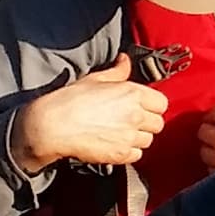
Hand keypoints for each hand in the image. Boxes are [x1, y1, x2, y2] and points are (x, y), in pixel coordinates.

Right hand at [6, 56, 169, 172]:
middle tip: (130, 120)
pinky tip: (115, 144)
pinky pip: (137, 155)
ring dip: (138, 138)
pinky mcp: (121, 154)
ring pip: (148, 140)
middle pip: (158, 123)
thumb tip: (125, 60)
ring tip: (121, 133)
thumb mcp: (95, 79)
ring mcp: (129, 136)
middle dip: (147, 122)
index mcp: (133, 93)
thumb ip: (117, 71)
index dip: (152, 105)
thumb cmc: (71, 100)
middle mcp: (136, 115)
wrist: (53, 125)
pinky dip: (129, 152)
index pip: (161, 103)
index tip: (142, 106)